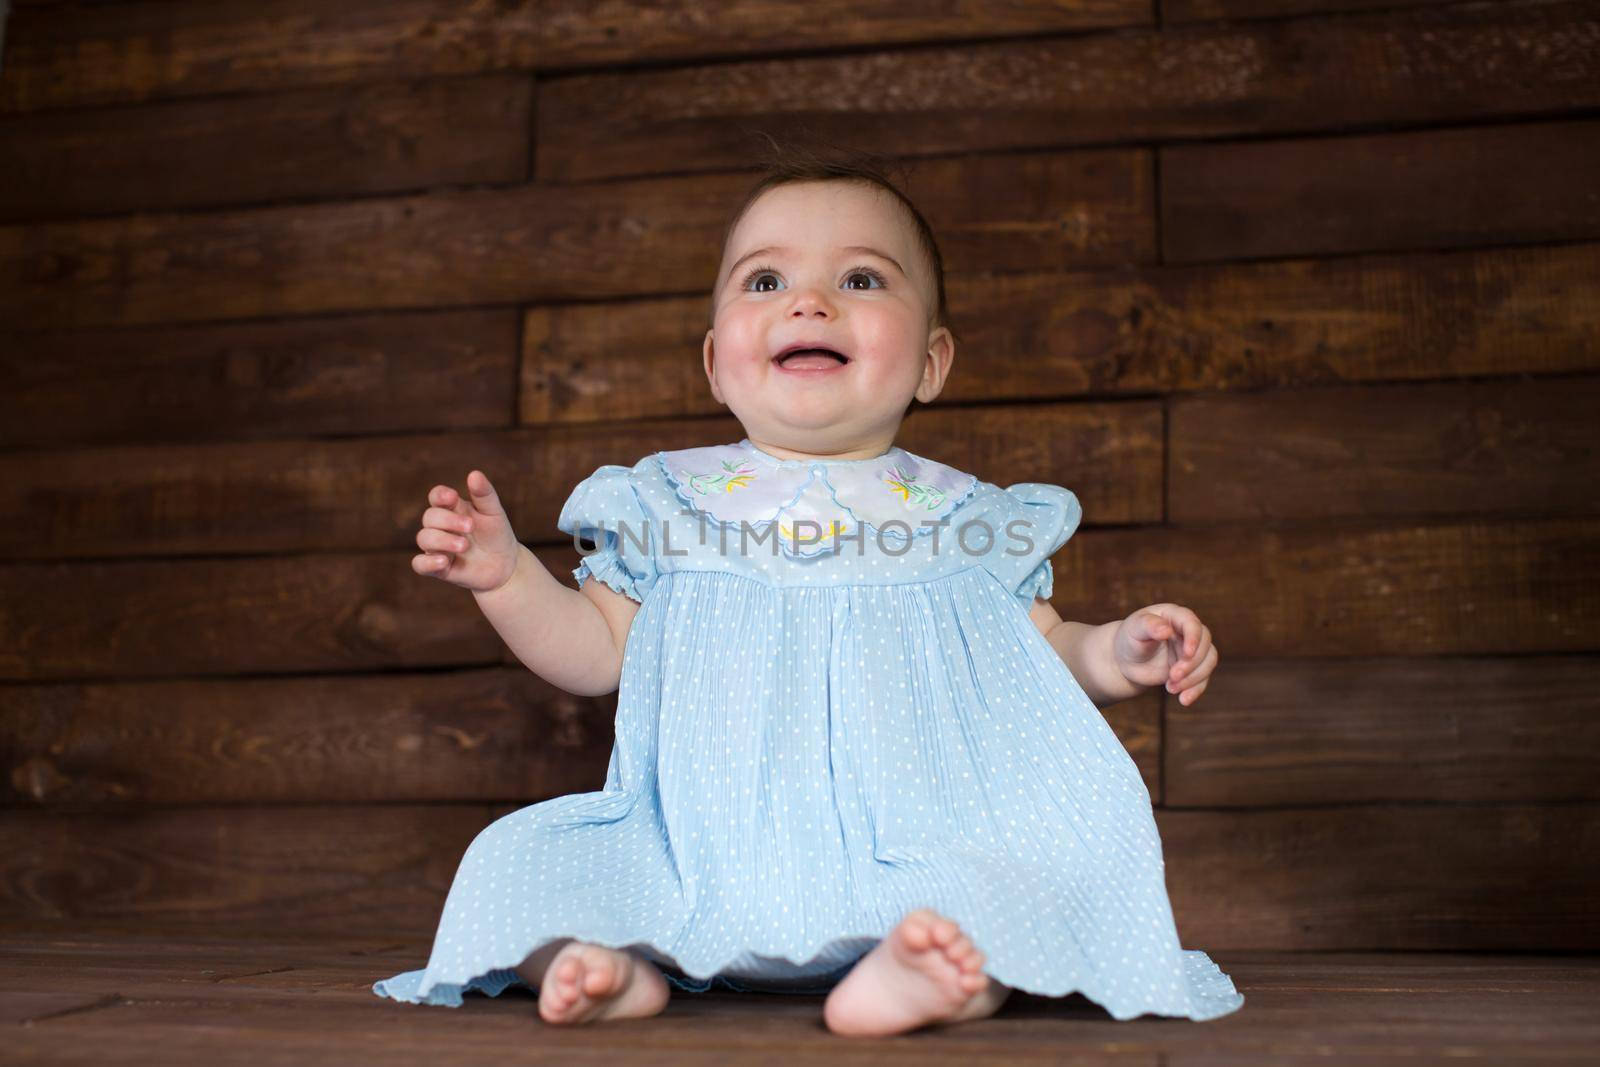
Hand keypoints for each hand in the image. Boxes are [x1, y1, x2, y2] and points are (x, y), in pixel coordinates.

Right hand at [413, 470, 522, 592]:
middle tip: (470, 526)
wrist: (506, 565)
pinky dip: (427, 563)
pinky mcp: (438, 568)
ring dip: (442, 540)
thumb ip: (484, 494)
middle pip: (430, 517)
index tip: (452, 498)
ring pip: (424, 539)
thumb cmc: (497, 534)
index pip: (436, 497)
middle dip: (448, 520)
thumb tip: (474, 473)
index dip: (440, 496)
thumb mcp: (494, 513)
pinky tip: (443, 561)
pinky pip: (420, 565)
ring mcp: (438, 547)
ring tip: (464, 545)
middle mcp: (441, 527)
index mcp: (453, 509)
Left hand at [1110, 603, 1217, 705]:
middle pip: (1204, 644)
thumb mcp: (1134, 630)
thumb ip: (1149, 626)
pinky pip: (1203, 678)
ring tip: (1171, 688)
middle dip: (1191, 664)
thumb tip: (1166, 630)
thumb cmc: (1129, 639)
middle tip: (1172, 676)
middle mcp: (1187, 631)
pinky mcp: (1192, 667)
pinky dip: (1196, 690)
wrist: (1126, 660)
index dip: (1194, 638)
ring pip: (1208, 661)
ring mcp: (1192, 649)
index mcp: (1174, 615)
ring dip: (1194, 678)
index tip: (1187, 654)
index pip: (1192, 623)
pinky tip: (1183, 700)